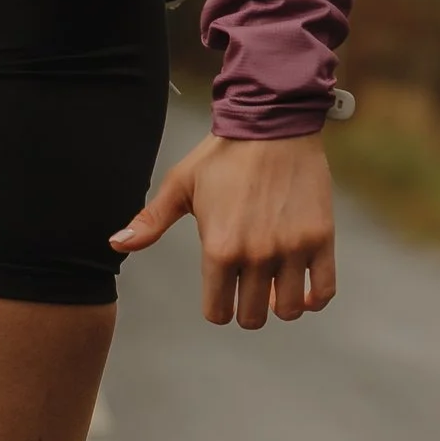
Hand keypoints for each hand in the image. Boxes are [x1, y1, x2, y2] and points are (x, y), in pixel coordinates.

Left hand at [111, 128, 337, 329]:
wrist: (271, 124)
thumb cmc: (222, 155)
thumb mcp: (180, 186)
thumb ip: (150, 221)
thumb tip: (117, 244)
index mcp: (218, 248)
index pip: (217, 311)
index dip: (218, 307)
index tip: (222, 295)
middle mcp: (255, 254)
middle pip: (252, 316)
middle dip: (247, 308)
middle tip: (247, 290)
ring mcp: (291, 248)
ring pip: (289, 310)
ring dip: (279, 304)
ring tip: (274, 286)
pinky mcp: (320, 239)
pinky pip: (323, 290)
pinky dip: (314, 298)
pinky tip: (302, 287)